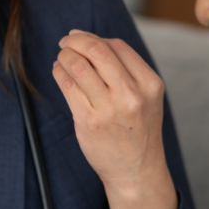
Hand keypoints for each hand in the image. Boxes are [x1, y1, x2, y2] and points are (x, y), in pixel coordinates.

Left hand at [52, 29, 176, 208]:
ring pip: (78, 66)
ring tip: (62, 57)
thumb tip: (91, 41)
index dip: (95, 37)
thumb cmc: (138, 131)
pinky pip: (67, 86)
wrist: (136, 171)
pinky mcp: (88, 121)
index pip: (117, 46)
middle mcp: (131, 94)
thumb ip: (127, 71)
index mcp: (149, 84)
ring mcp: (109, 108)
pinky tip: (59, 71)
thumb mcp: (147, 97)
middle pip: (97, 50)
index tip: (82, 37)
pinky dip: (59, 72)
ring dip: (65, 56)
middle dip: (76, 41)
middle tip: (66, 41)